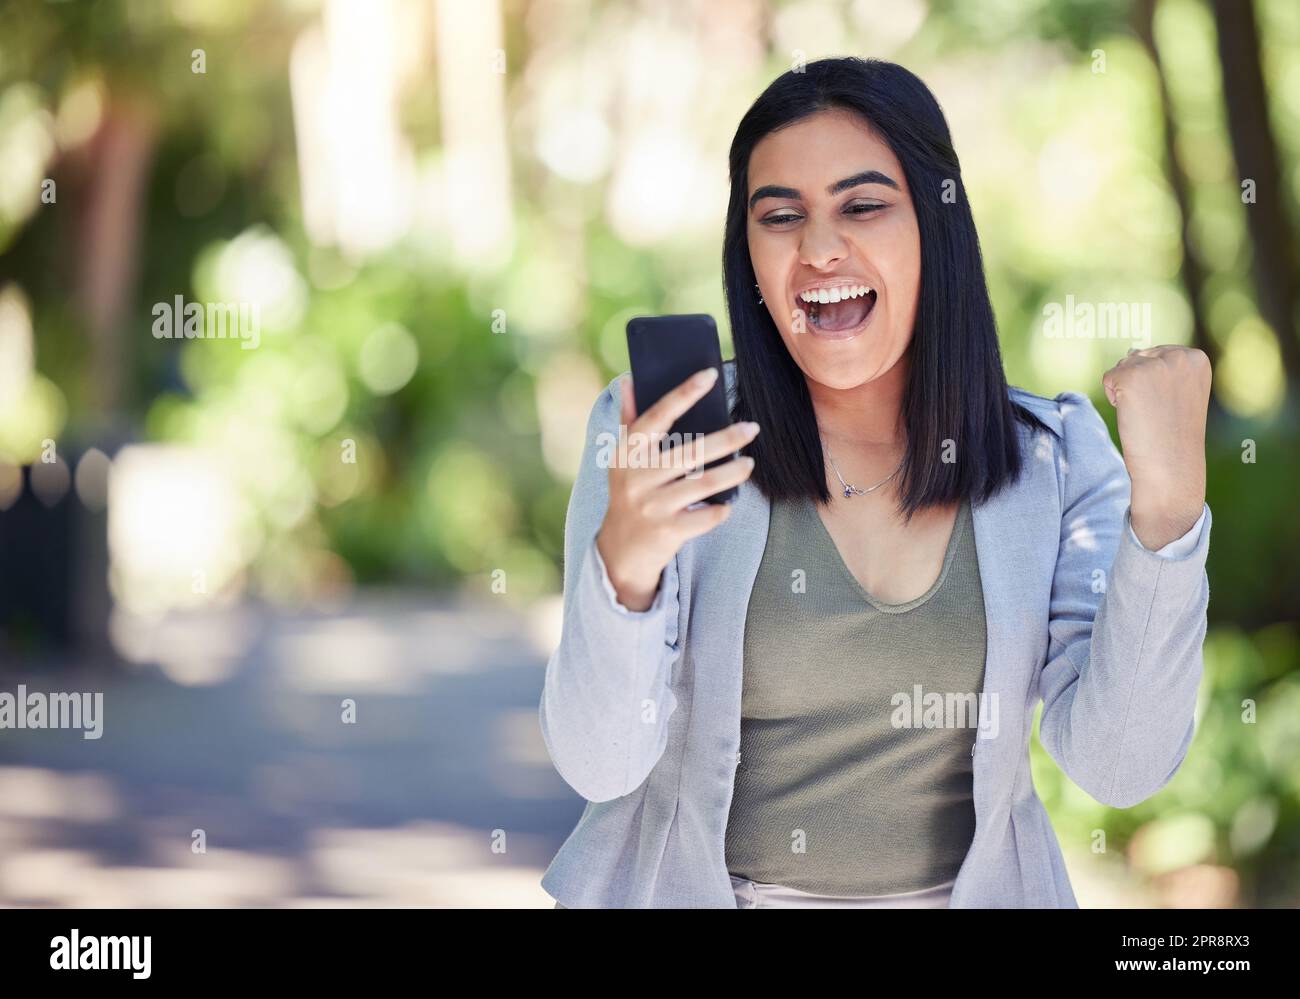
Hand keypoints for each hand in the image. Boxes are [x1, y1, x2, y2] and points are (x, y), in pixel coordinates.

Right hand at [595, 367, 759, 610]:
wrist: (621, 550)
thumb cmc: (629, 493)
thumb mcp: (623, 459)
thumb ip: (629, 421)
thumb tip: (629, 380)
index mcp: (627, 453)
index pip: (658, 416)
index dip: (684, 393)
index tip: (710, 375)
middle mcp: (637, 478)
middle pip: (691, 451)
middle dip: (727, 438)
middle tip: (752, 428)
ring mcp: (652, 506)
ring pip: (704, 484)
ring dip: (732, 472)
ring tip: (748, 464)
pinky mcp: (668, 531)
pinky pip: (706, 516)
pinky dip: (721, 509)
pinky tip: (727, 503)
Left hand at [1101, 345, 1210, 549]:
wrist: (1171, 467)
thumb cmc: (1173, 435)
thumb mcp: (1179, 393)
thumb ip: (1163, 369)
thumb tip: (1130, 352)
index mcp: (1197, 358)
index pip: (1156, 354)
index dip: (1154, 384)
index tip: (1169, 405)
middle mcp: (1180, 356)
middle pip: (1137, 357)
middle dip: (1138, 385)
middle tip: (1156, 413)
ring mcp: (1156, 365)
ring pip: (1121, 367)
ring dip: (1125, 392)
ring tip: (1147, 414)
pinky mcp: (1132, 377)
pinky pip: (1108, 378)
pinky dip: (1114, 398)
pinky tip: (1133, 414)